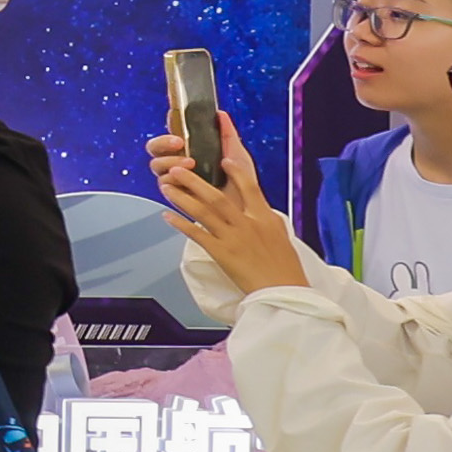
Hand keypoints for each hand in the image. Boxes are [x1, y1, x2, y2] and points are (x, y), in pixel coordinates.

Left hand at [149, 116, 305, 298]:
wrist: (284, 291)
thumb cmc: (285, 267)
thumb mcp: (280, 235)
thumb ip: (267, 219)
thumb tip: (259, 207)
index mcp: (265, 218)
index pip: (250, 189)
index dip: (236, 173)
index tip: (224, 160)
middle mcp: (248, 224)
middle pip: (218, 197)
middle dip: (196, 181)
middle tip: (178, 168)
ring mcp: (233, 238)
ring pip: (203, 212)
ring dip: (182, 198)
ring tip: (166, 186)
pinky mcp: (222, 253)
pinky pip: (197, 235)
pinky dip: (181, 224)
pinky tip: (167, 215)